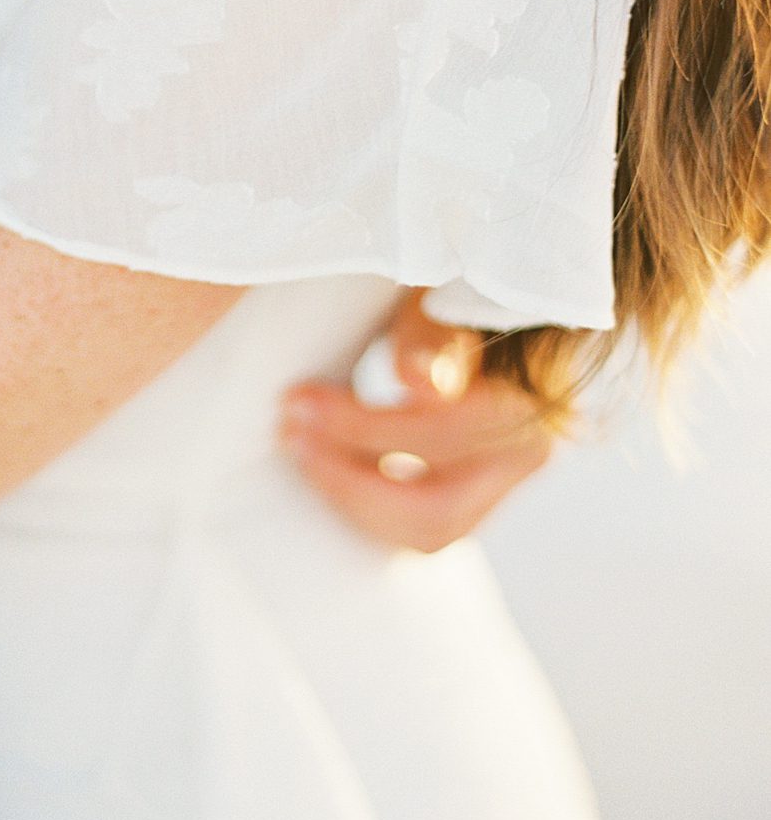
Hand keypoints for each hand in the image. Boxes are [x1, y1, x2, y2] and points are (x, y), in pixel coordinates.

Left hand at [277, 291, 554, 552]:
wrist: (490, 307)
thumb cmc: (453, 289)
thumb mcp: (439, 292)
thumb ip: (432, 335)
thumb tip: (413, 378)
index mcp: (530, 400)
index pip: (439, 437)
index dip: (361, 426)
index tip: (298, 399)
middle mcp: (529, 452)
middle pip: (436, 508)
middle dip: (349, 479)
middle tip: (290, 434)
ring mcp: (506, 482)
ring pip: (428, 530)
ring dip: (351, 497)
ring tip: (298, 447)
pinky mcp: (477, 495)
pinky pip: (419, 526)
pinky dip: (366, 503)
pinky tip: (323, 462)